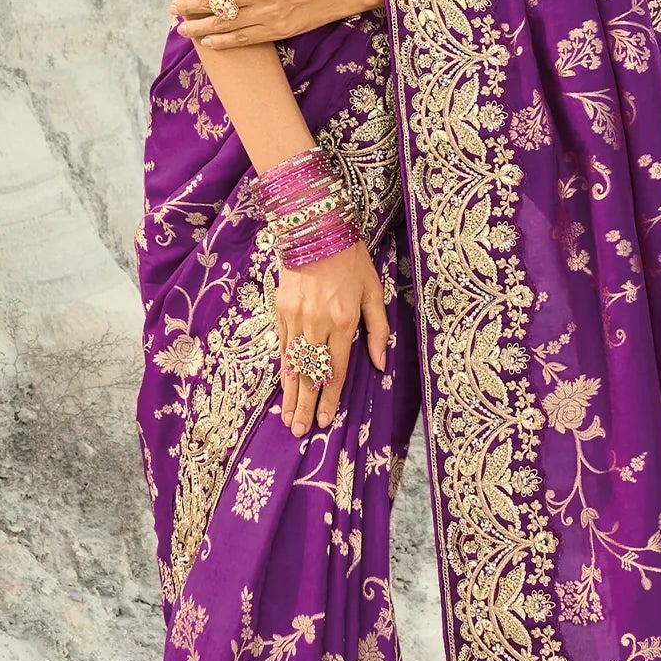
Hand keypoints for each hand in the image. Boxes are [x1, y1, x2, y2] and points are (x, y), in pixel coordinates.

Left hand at [175, 0, 381, 51]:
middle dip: (190, 7)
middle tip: (172, 11)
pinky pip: (244, 38)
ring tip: (183, 29)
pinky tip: (208, 42)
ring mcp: (269, 12)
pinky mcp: (278, 30)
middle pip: (215, 1)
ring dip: (200, 27)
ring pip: (225, 22)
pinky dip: (223, 41)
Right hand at [276, 241, 388, 436]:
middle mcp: (318, 323)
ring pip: (293, 364)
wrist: (316, 229)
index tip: (324, 421)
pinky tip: (283, 387)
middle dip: (305, 406)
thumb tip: (380, 364)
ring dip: (290, 394)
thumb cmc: (352, 261)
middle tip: (299, 432)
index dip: (330, 398)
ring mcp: (296, 317)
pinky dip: (283, 369)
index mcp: (344, 321)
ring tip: (287, 419)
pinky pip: (283, 346)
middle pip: (311, 373)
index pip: (336, 369)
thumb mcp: (374, 293)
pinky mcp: (281, 309)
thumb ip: (378, 331)